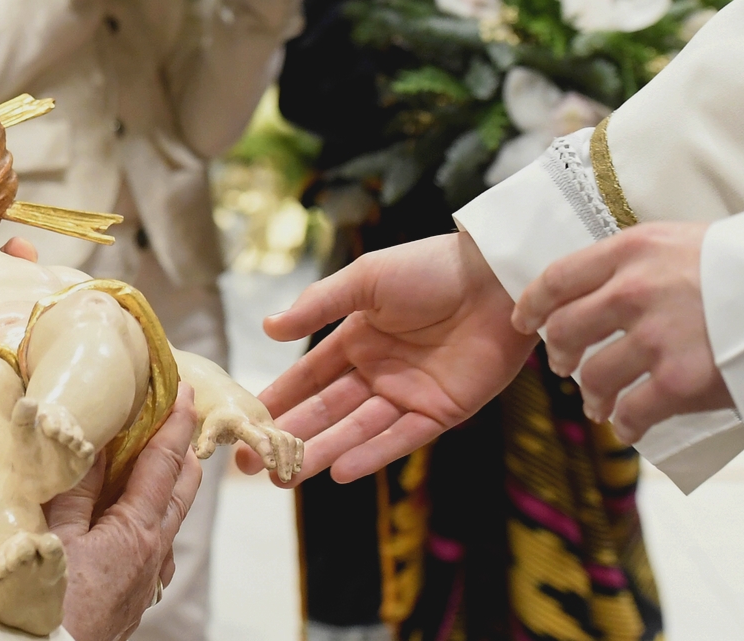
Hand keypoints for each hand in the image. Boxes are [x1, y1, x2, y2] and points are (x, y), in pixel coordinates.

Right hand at [47, 391, 201, 640]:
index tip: (184, 391)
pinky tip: (136, 520)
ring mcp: (149, 577)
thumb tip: (96, 441)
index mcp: (138, 530)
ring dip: (170, 485)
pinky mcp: (137, 595)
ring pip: (172, 520)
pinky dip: (155, 519)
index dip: (175, 423)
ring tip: (158, 462)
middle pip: (183, 490)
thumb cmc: (47, 596)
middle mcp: (155, 552)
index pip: (164, 463)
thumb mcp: (56, 532)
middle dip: (185, 451)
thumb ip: (78, 487)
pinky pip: (158, 547)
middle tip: (180, 418)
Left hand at [190, 392, 301, 486]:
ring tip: (290, 476)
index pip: (257, 436)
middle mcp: (256, 420)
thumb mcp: (205, 424)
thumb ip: (205, 440)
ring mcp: (266, 423)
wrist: (217, 392)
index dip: (265, 451)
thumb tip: (201, 455)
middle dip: (284, 458)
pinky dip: (297, 451)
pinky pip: (290, 438)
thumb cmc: (209, 412)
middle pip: (279, 438)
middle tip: (283, 478)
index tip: (270, 466)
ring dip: (292, 457)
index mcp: (238, 420)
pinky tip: (297, 468)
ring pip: (287, 438)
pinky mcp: (272, 427)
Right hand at [254, 232, 533, 482]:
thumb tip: (268, 328)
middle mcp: (378, 371)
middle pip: (326, 411)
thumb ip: (317, 306)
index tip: (246, 424)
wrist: (497, 277)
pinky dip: (372, 455)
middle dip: (289, 437)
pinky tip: (340, 471)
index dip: (278, 400)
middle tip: (249, 464)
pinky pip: (402, 439)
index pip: (309, 378)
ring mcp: (409, 394)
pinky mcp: (443, 411)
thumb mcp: (365, 279)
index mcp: (357, 339)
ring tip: (285, 476)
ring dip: (322, 452)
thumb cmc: (430, 268)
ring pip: (357, 430)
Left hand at [512, 222, 729, 442]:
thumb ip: (638, 264)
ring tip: (596, 402)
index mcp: (630, 252)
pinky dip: (625, 423)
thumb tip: (604, 286)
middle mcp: (632, 292)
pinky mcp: (681, 380)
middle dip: (560, 354)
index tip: (526, 320)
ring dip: (591, 394)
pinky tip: (627, 425)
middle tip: (564, 365)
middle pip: (567, 330)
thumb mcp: (682, 242)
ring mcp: (656, 338)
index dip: (533, 304)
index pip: (557, 278)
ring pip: (595, 376)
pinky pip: (633, 411)